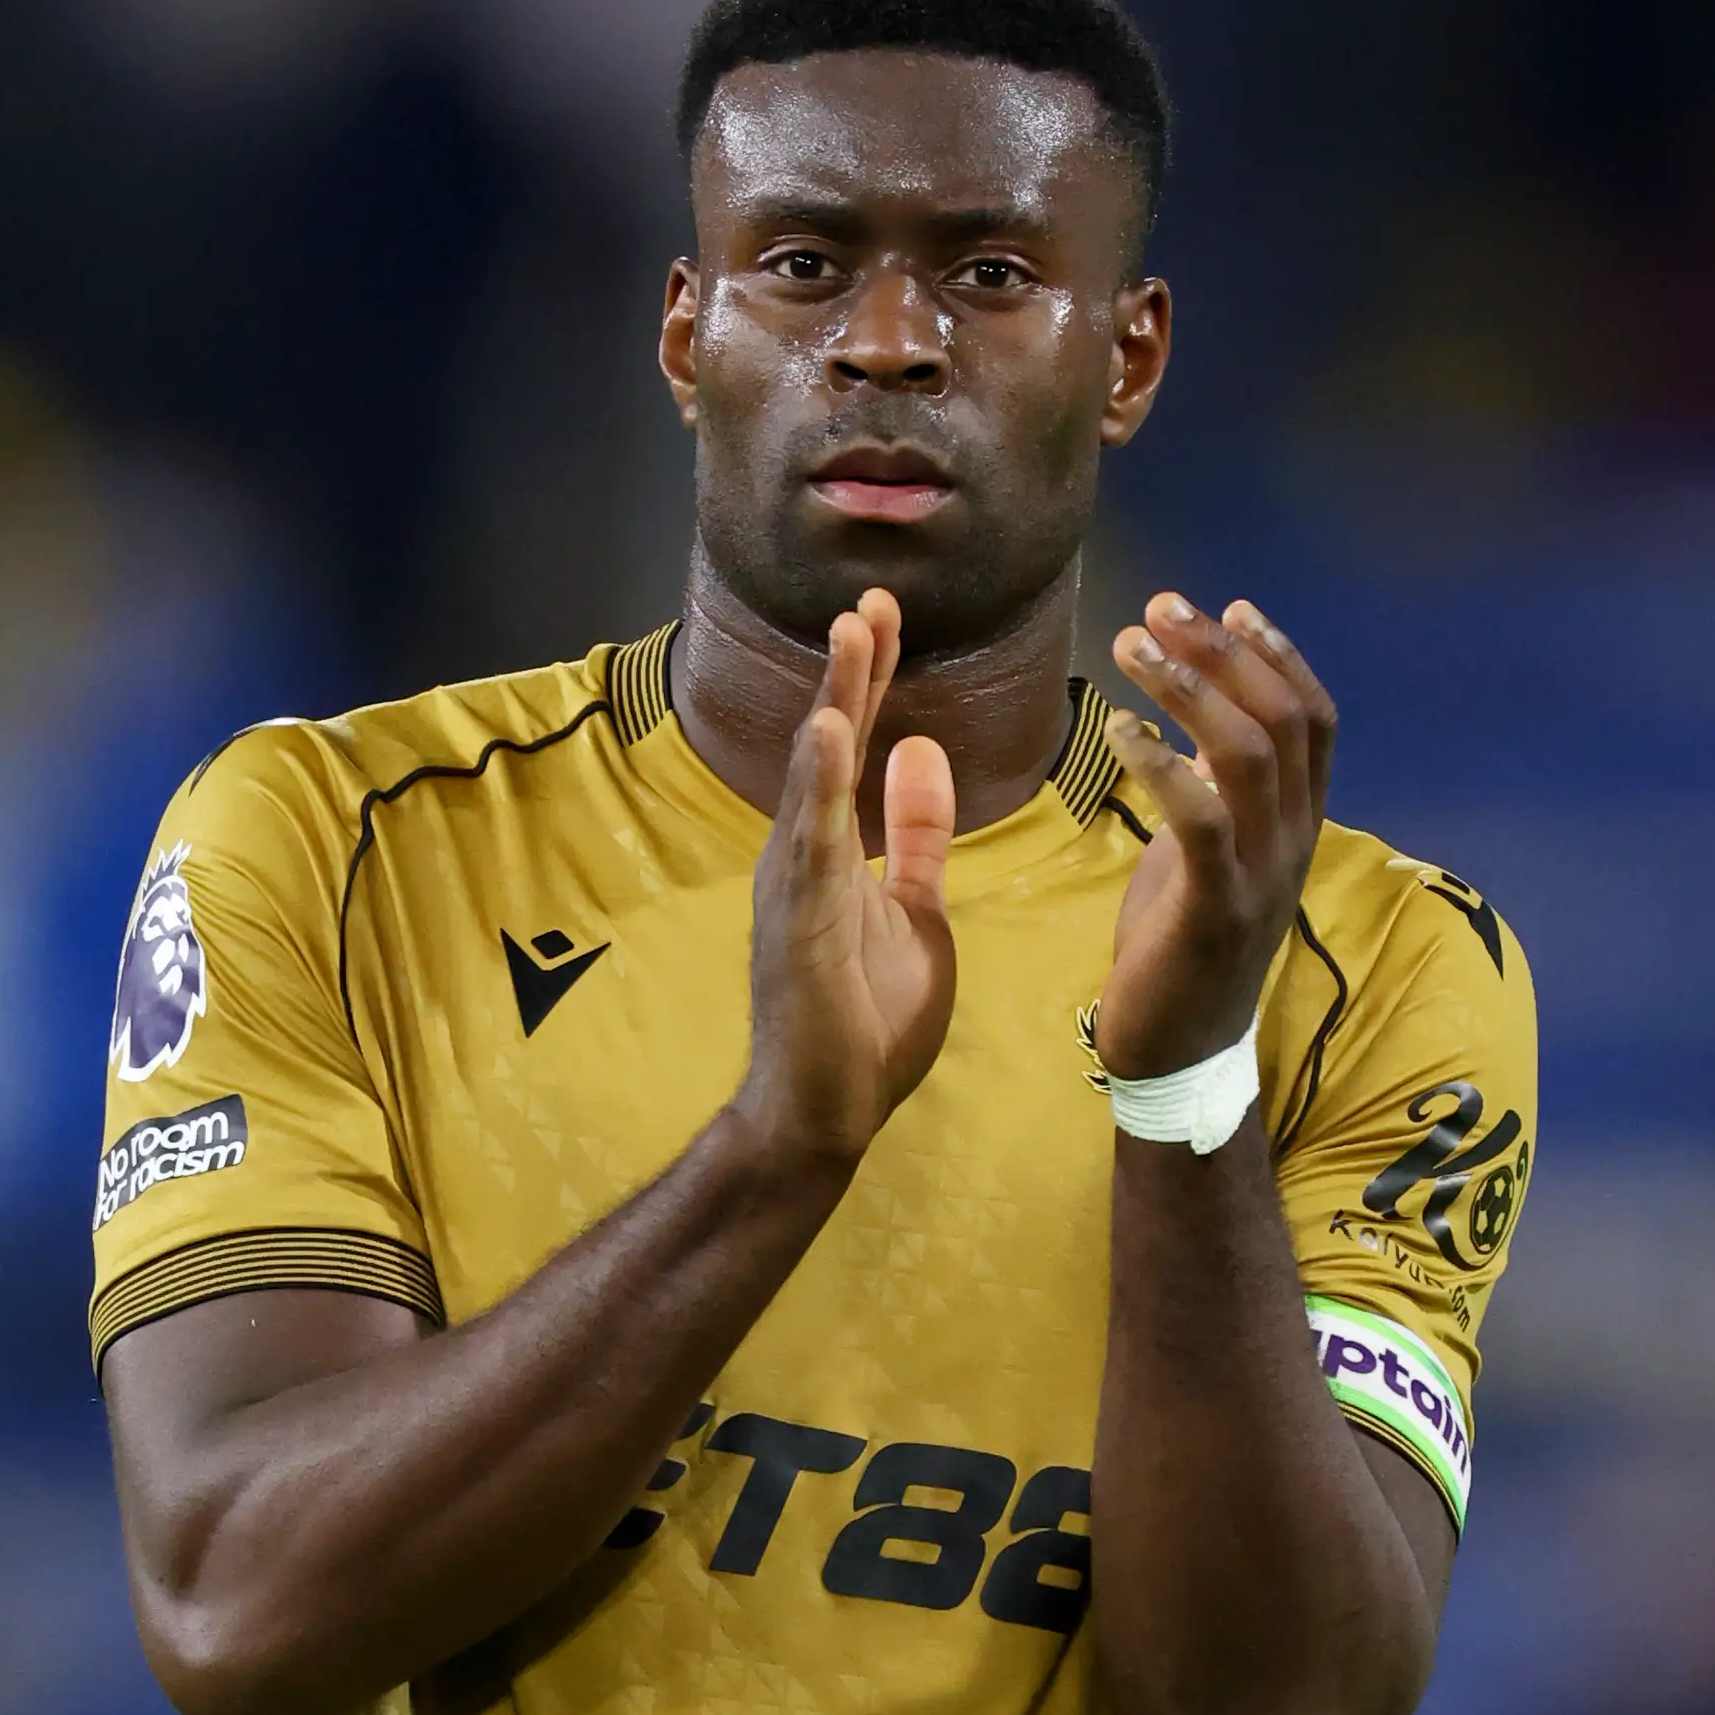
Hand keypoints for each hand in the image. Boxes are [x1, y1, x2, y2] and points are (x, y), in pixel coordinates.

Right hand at [732, 588, 958, 1166]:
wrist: (825, 1113)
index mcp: (829, 850)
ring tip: (854, 637)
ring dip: (835, 705)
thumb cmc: (864, 1021)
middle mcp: (799, 854)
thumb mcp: (915, 911)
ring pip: (813, 779)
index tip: (886, 615)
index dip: (870, 679)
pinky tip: (833, 729)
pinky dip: (823, 784)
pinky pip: (813, 843)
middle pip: (825, 744)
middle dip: (852, 673)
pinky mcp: (800, 923)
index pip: (853, 746)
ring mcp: (793, 886)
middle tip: (872, 600)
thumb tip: (921, 751)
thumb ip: (915, 835)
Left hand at [1096, 594, 1334, 1078]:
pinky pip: (1202, 819)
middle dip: (1222, 653)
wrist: (1179, 1056)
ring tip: (1130, 648)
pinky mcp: (1214, 910)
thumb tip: (1193, 728)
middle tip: (1161, 610)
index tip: (1231, 607)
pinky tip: (1119, 731)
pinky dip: (1162, 765)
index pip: (1315, 721)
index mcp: (1298, 826)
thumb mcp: (1206, 857)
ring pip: (1247, 756)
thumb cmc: (1183, 950)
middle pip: (1280, 721)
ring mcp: (1261, 877)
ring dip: (1187, 690)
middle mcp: (1294, 843)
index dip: (1279, 657)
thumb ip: (1213, 796)